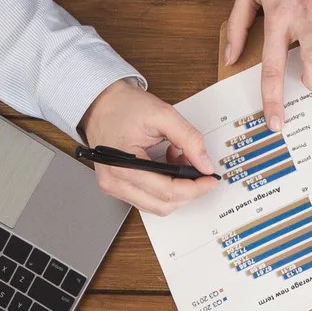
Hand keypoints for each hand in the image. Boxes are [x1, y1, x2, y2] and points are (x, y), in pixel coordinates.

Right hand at [78, 81, 216, 214]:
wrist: (100, 104)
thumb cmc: (123, 106)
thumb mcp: (162, 115)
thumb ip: (188, 139)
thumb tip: (205, 164)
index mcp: (123, 165)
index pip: (167, 192)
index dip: (195, 188)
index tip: (210, 179)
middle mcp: (115, 181)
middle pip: (164, 205)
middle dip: (188, 190)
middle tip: (198, 169)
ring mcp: (114, 186)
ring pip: (157, 206)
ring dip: (176, 190)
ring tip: (179, 163)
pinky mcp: (117, 187)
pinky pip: (148, 199)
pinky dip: (164, 189)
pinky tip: (167, 168)